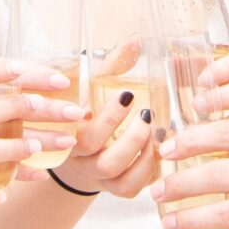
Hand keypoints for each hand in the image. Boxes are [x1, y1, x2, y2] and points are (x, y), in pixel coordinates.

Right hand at [51, 41, 160, 198]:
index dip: (109, 119)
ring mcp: (99, 179)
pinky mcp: (115, 189)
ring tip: (155, 130)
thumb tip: (136, 39)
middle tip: (147, 114)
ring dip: (144, 155)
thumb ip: (110, 67)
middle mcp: (83, 162)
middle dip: (132, 139)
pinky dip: (148, 170)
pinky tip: (157, 148)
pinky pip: (133, 189)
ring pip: (122, 179)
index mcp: (71, 136)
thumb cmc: (83, 114)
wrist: (72, 154)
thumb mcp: (89, 90)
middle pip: (107, 162)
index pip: (86, 135)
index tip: (127, 95)